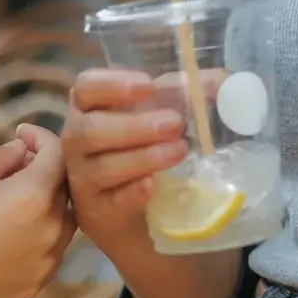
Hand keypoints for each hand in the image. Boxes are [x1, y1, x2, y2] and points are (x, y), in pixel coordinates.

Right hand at [0, 126, 75, 297]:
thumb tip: (21, 150)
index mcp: (33, 197)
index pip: (56, 155)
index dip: (42, 137)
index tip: (22, 132)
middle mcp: (52, 228)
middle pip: (65, 187)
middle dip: (46, 168)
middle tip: (18, 163)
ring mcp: (50, 260)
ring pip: (65, 219)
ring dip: (50, 201)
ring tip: (19, 197)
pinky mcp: (40, 282)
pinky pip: (54, 248)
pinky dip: (45, 231)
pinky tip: (18, 230)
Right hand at [62, 69, 192, 249]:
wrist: (148, 214)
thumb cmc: (153, 149)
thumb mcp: (171, 116)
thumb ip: (194, 95)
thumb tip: (218, 83)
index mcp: (93, 109)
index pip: (86, 88)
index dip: (112, 84)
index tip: (148, 84)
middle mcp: (79, 142)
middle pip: (89, 130)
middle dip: (134, 126)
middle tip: (175, 123)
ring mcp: (84, 180)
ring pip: (101, 167)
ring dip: (141, 157)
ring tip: (178, 151)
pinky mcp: (97, 214)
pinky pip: (110, 203)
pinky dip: (132, 193)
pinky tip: (153, 186)